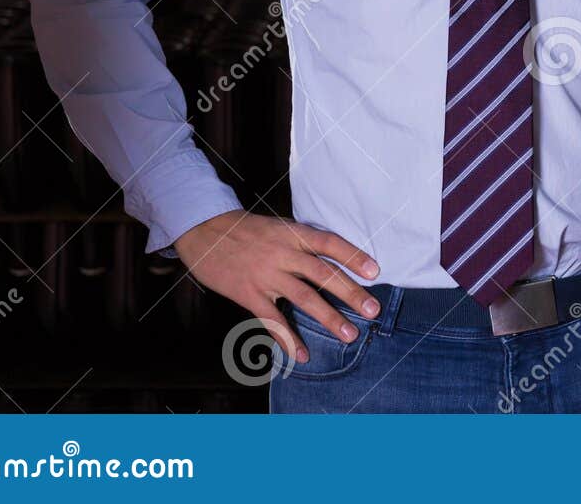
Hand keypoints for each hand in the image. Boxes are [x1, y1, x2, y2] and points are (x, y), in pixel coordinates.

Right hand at [174, 210, 381, 364]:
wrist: (205, 231)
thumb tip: (334, 257)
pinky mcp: (249, 294)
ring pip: (304, 298)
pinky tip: (301, 354)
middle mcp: (284, 254)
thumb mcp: (279, 227)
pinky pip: (272, 320)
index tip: (375, 272)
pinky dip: (287, 339)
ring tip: (349, 335)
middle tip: (372, 309)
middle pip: (323, 273)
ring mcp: (266, 275)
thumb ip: (303, 242)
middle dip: (350, 293)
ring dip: (329, 318)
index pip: (330, 243)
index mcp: (294, 234)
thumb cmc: (248, 230)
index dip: (353, 256)